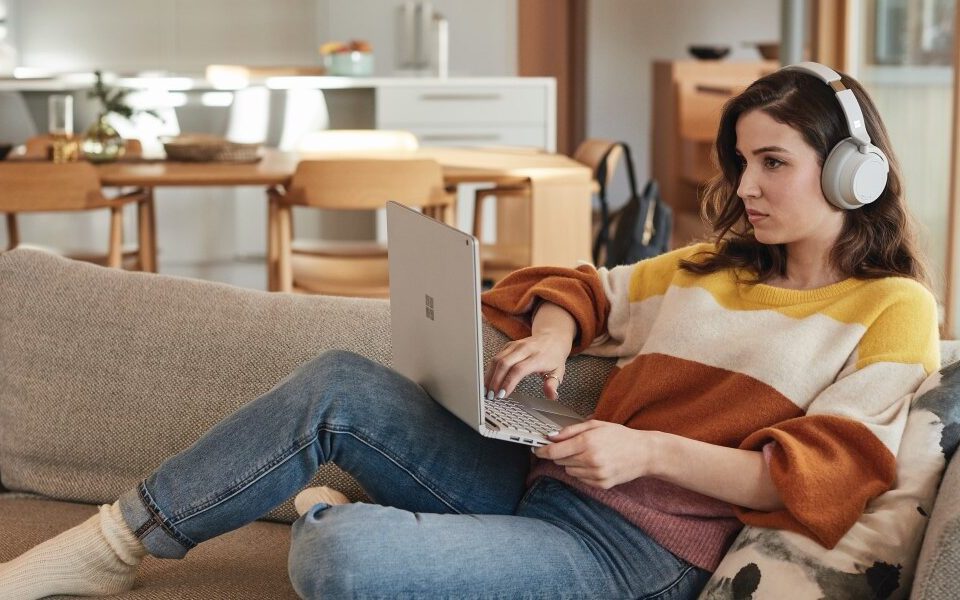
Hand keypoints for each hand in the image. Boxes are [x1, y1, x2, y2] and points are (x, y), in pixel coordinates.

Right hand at [484, 332, 569, 400]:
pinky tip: (488, 381)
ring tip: (487, 390)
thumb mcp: (558, 372)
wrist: (551, 337)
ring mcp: (515, 346)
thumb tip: (551, 395)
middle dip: (495, 381)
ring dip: (490, 376)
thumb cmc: (553, 357)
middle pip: (504, 363)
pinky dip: (490, 370)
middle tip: (491, 395)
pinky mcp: (508, 345)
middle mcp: (524, 349)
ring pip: (497, 359)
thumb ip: (553, 385)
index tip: (502, 394)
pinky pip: (496, 357)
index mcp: (537, 357)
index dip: (508, 382)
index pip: (519, 369)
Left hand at [533, 420, 654, 488]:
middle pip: (559, 461)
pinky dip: (582, 472)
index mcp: (588, 443)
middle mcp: (591, 460)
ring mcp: (596, 475)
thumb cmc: (620, 436)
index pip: (554, 451)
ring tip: (588, 454)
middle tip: (573, 446)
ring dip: (572, 463)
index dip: (542, 451)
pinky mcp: (601, 485)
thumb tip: (550, 437)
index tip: (537, 449)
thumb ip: (570, 431)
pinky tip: (596, 464)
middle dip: (561, 454)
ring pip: (569, 471)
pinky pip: (580, 479)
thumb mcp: (595, 425)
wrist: (644, 453)